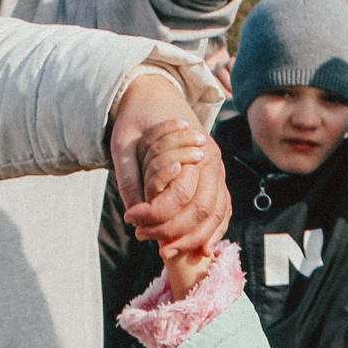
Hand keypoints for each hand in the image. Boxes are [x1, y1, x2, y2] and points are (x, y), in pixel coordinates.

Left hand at [137, 120, 221, 294]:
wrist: (156, 96)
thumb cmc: (138, 120)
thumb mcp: (124, 143)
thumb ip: (129, 176)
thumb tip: (133, 211)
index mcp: (193, 148)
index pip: (180, 194)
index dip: (155, 213)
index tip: (130, 218)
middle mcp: (212, 161)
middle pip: (202, 209)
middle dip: (173, 231)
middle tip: (142, 237)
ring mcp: (218, 171)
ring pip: (216, 214)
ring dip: (193, 238)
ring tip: (165, 251)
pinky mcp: (217, 180)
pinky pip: (223, 210)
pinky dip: (214, 232)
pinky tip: (201, 251)